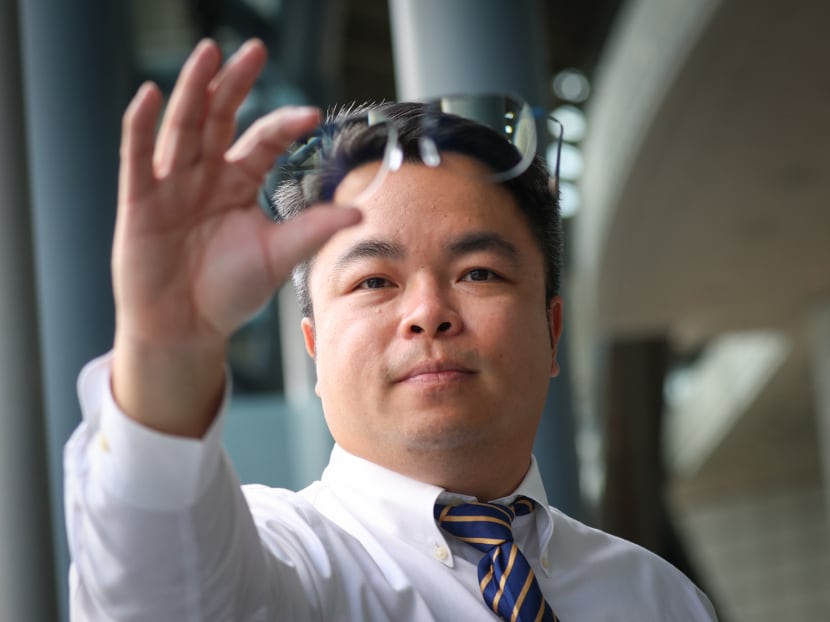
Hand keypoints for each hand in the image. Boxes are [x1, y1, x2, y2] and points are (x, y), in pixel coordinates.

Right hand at [111, 39, 359, 435]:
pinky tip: (151, 95)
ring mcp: (171, 185)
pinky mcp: (140, 201)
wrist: (186, 327)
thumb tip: (360, 212)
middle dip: (235, 85)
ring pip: (183, 128)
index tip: (312, 115)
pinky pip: (139, 158)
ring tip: (209, 54)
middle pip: (219, 120)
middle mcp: (205, 176)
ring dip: (194, 91)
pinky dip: (142, 126)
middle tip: (253, 49)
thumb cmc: (228, 292)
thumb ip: (312, 230)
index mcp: (238, 184)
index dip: (283, 126)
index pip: (262, 142)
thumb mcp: (277, 256)